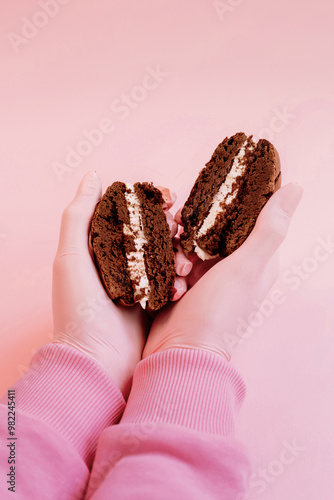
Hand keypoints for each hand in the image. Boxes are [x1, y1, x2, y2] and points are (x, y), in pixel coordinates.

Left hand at [52, 172, 185, 397]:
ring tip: (183, 263)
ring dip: (180, 253)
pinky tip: (183, 285)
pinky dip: (182, 279)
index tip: (168, 197)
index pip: (129, 213)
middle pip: (153, 231)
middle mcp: (122, 261)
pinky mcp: (156, 300)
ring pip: (168, 254)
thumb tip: (93, 175)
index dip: (150, 201)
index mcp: (100, 247)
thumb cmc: (78, 310)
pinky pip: (175, 280)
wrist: (97, 362)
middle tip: (180, 229)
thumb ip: (78, 215)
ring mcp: (141, 281)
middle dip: (171, 226)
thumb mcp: (71, 258)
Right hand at [143, 183, 302, 360]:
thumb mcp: (245, 268)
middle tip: (183, 236)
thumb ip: (268, 228)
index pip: (247, 216)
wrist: (180, 355)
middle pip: (212, 226)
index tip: (211, 195)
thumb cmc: (218, 314)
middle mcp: (233, 265)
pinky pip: (173, 259)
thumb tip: (297, 188)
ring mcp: (207, 275)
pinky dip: (169, 269)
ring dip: (179, 252)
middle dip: (194, 229)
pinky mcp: (184, 284)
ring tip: (179, 271)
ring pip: (188, 241)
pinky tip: (171, 286)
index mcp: (257, 259)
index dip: (230, 202)